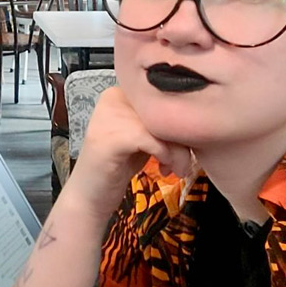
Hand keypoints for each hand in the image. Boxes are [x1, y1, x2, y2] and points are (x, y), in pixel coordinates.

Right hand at [65, 87, 191, 215]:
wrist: (89, 195)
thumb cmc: (118, 165)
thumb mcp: (141, 135)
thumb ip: (159, 120)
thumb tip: (196, 115)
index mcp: (119, 91)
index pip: (162, 95)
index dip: (180, 118)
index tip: (185, 143)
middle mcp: (112, 98)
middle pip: (164, 109)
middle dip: (182, 137)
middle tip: (183, 161)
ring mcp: (110, 117)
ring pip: (162, 126)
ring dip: (178, 152)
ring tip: (178, 169)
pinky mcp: (112, 138)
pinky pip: (154, 141)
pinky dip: (166, 156)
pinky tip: (164, 169)